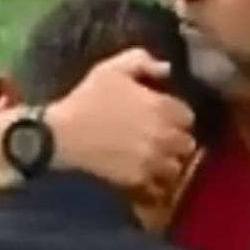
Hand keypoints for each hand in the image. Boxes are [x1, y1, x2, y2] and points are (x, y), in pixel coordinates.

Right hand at [48, 48, 197, 191]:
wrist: (61, 135)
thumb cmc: (86, 99)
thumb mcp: (111, 69)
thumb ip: (142, 61)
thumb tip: (167, 68)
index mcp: (162, 107)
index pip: (188, 116)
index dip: (176, 117)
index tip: (164, 118)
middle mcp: (163, 135)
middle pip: (187, 144)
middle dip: (176, 141)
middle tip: (161, 140)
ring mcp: (152, 161)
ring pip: (176, 167)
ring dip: (167, 164)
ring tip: (154, 162)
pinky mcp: (138, 181)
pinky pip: (158, 188)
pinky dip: (154, 185)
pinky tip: (144, 178)